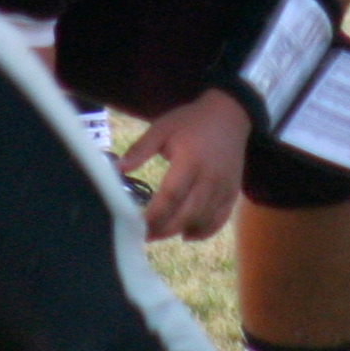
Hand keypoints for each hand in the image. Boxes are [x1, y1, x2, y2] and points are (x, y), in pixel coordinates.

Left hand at [123, 90, 250, 241]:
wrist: (229, 115)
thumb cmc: (191, 121)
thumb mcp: (162, 128)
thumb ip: (140, 149)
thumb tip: (117, 168)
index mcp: (190, 160)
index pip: (170, 196)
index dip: (154, 215)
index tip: (137, 224)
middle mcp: (209, 177)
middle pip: (187, 213)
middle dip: (164, 229)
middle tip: (146, 236)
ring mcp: (224, 186)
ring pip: (203, 220)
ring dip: (181, 231)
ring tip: (161, 234)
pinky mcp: (232, 192)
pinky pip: (220, 219)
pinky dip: (204, 231)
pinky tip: (187, 235)